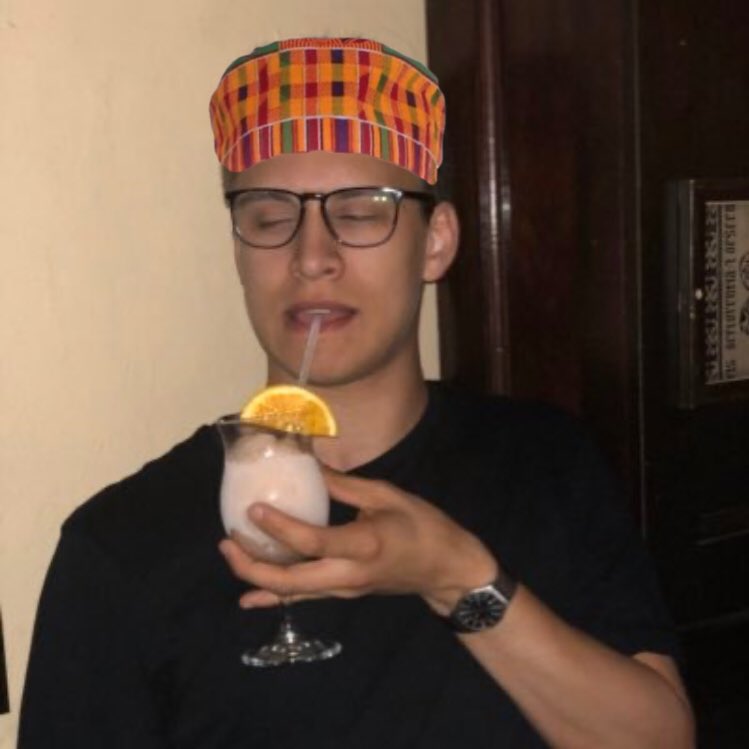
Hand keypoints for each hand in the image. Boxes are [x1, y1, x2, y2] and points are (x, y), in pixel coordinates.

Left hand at [219, 468, 497, 614]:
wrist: (446, 569)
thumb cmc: (422, 526)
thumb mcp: (387, 496)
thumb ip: (345, 485)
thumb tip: (310, 463)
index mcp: (363, 544)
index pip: (313, 542)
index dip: (280, 528)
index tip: (253, 510)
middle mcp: (348, 574)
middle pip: (290, 580)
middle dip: (252, 565)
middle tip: (227, 540)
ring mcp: (344, 589)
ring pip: (292, 593)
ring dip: (257, 576)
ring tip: (231, 552)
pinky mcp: (342, 593)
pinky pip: (304, 599)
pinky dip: (274, 598)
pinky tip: (249, 599)